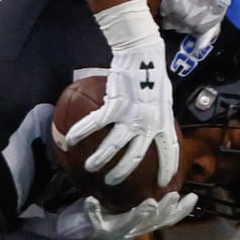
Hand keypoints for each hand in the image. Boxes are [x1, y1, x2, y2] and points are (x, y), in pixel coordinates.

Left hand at [54, 191, 196, 239]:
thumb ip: (141, 203)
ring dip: (139, 215)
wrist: (73, 237)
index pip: (165, 220)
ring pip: (128, 225)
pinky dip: (92, 210)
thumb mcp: (124, 212)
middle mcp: (129, 232)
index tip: (193, 198)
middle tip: (173, 197)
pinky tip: (90, 200)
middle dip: (164, 211)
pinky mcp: (93, 231)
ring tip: (149, 203)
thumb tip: (161, 182)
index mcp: (139, 226)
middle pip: (151, 224)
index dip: (180, 211)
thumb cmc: (101, 220)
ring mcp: (111, 232)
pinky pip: (93, 220)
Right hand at [65, 0, 178, 187]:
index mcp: (164, 121)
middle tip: (111, 182)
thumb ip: (158, 117)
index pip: (169, 150)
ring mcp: (132, 115)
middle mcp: (149, 123)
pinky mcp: (116, 105)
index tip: (163, 184)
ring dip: (100, 159)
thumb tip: (152, 129)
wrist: (143, 54)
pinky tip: (70, 139)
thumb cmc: (152, 74)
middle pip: (135, 156)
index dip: (167, 168)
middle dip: (122, 172)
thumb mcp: (162, 99)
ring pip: (113, 145)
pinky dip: (81, 132)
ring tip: (89, 167)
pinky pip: (95, 124)